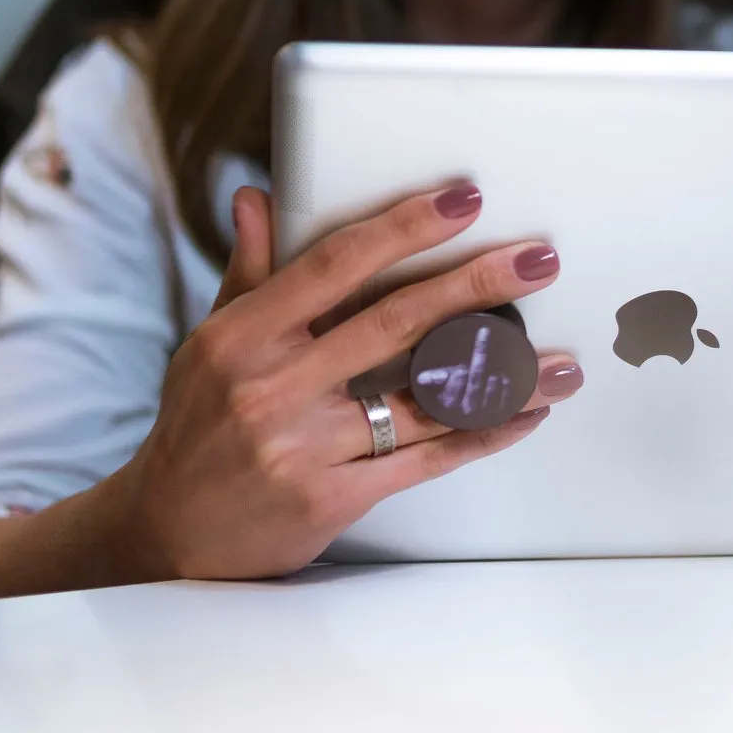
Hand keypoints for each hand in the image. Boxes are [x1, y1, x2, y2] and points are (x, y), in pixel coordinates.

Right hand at [112, 182, 583, 581]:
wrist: (170, 534)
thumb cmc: (201, 427)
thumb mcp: (212, 343)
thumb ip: (251, 273)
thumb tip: (257, 198)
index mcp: (242, 335)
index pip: (335, 265)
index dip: (403, 228)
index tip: (462, 201)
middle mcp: (272, 386)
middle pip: (394, 322)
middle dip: (476, 285)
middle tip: (538, 262)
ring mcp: (304, 445)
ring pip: (425, 398)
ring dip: (503, 376)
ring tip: (562, 359)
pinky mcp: (333, 497)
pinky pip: (427, 459)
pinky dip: (483, 435)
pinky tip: (526, 415)